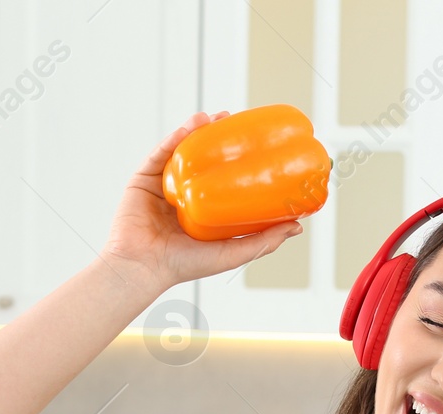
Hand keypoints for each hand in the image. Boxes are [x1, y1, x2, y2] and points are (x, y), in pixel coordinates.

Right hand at [99, 111, 303, 289]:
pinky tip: (193, 125)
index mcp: (203, 211)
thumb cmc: (185, 265)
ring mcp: (163, 186)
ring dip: (199, 130)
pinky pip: (161, 154)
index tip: (256, 143)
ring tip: (217, 117)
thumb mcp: (233, 252)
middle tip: (235, 121)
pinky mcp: (143, 180)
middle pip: (202, 159)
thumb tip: (298, 226)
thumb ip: (265, 241)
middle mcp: (184, 195)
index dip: (237, 160)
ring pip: (183, 151)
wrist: (143, 267)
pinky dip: (176, 137)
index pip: (223, 178)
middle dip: (218, 137)